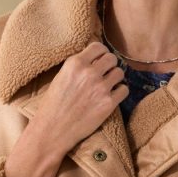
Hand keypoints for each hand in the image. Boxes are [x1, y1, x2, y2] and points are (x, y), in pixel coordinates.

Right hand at [31, 41, 128, 156]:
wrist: (53, 130)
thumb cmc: (53, 105)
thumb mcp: (61, 77)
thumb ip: (77, 66)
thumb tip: (94, 58)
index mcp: (75, 63)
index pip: (98, 47)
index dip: (101, 53)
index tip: (101, 59)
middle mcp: (89, 73)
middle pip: (112, 58)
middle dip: (110, 65)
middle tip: (105, 73)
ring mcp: (100, 88)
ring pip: (120, 72)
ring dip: (115, 78)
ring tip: (108, 85)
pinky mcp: (108, 103)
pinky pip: (124, 90)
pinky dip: (120, 92)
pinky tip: (111, 96)